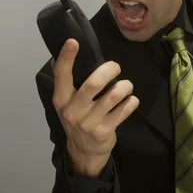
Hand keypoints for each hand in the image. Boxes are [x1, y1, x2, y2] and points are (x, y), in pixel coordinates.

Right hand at [52, 39, 138, 176]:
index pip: (62, 75)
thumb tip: (59, 56)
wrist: (84, 151)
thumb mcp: (66, 102)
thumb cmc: (78, 118)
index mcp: (61, 99)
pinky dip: (132, 101)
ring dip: (125, 86)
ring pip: (114, 95)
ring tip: (126, 86)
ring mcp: (89, 122)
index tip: (73, 41)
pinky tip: (130, 101)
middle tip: (116, 67)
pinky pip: (125, 109)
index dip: (67, 57)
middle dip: (110, 69)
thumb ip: (64, 81)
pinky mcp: (105, 131)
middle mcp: (73, 110)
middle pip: (94, 83)